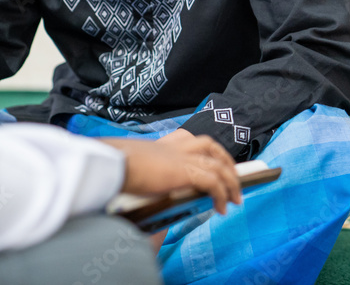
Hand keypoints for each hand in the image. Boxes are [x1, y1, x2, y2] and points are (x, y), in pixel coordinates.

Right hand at [102, 132, 241, 214]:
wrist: (113, 163)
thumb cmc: (115, 165)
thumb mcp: (133, 165)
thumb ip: (144, 171)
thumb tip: (140, 185)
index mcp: (164, 143)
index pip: (193, 140)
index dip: (209, 152)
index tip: (217, 162)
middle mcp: (177, 146)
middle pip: (211, 147)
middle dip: (227, 163)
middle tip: (234, 179)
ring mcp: (183, 158)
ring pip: (218, 166)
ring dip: (231, 183)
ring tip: (235, 198)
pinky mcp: (186, 172)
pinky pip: (214, 183)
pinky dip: (222, 195)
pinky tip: (222, 208)